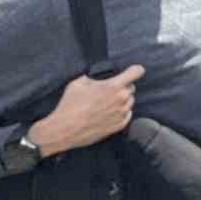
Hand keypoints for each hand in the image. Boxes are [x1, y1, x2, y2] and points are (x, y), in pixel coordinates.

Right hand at [26, 64, 144, 156]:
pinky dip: (120, 112)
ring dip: (121, 100)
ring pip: (130, 101)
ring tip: (104, 104)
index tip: (131, 71)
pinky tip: (106, 113)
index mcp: (114, 86)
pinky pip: (127, 114)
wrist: (63, 130)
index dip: (135, 70)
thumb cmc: (69, 105)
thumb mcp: (78, 82)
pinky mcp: (119, 126)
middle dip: (122, 87)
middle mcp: (121, 99)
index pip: (137, 71)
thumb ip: (94, 76)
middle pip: (131, 87)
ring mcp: (121, 114)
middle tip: (107, 91)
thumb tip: (98, 75)